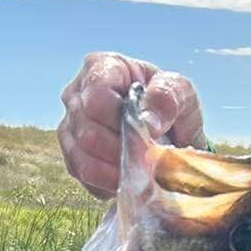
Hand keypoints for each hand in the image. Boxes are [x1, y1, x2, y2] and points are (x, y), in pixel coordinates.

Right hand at [57, 52, 206, 197]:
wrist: (169, 135)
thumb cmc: (170, 105)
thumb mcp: (180, 92)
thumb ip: (167, 97)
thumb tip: (147, 123)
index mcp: (101, 68)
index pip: (95, 96)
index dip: (118, 119)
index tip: (144, 128)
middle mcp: (76, 95)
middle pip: (87, 131)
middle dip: (121, 149)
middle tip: (146, 152)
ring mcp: (70, 127)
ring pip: (81, 158)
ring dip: (116, 169)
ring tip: (139, 166)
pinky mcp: (72, 158)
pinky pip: (83, 176)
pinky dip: (109, 182)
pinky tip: (127, 174)